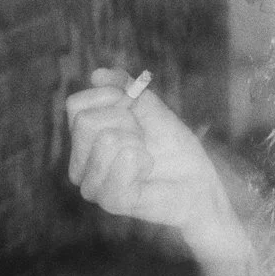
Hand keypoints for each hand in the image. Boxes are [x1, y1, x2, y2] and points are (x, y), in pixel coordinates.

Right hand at [66, 69, 237, 256]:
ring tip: (145, 158)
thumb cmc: (173, 148)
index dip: (112, 99)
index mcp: (83, 142)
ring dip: (137, 142)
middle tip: (143, 140)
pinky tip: (147, 173)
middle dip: (126, 121)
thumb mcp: (149, 108)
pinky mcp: (111, 201)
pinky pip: (123, 159)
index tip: (135, 115)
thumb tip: (96, 74)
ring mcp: (92, 186)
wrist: (198, 183)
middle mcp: (79, 166)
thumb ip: (124, 88)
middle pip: (85, 121)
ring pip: (105, 139)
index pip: (75, 105)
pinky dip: (143, 159)